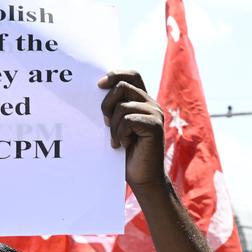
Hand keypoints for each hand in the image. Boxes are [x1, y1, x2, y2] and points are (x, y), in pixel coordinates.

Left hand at [98, 71, 165, 187]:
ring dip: (113, 126)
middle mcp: (150, 104)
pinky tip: (123, 145)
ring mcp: (154, 114)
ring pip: (122, 106)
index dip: (115, 74)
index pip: (132, 75)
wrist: (142, 177)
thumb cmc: (125, 153)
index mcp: (142, 101)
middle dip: (106, 104)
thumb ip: (113, 110)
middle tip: (105, 124)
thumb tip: (97, 92)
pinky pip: (128, 120)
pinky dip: (120, 134)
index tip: (99, 84)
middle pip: (122, 86)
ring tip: (117, 141)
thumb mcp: (116, 127)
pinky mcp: (154, 125)